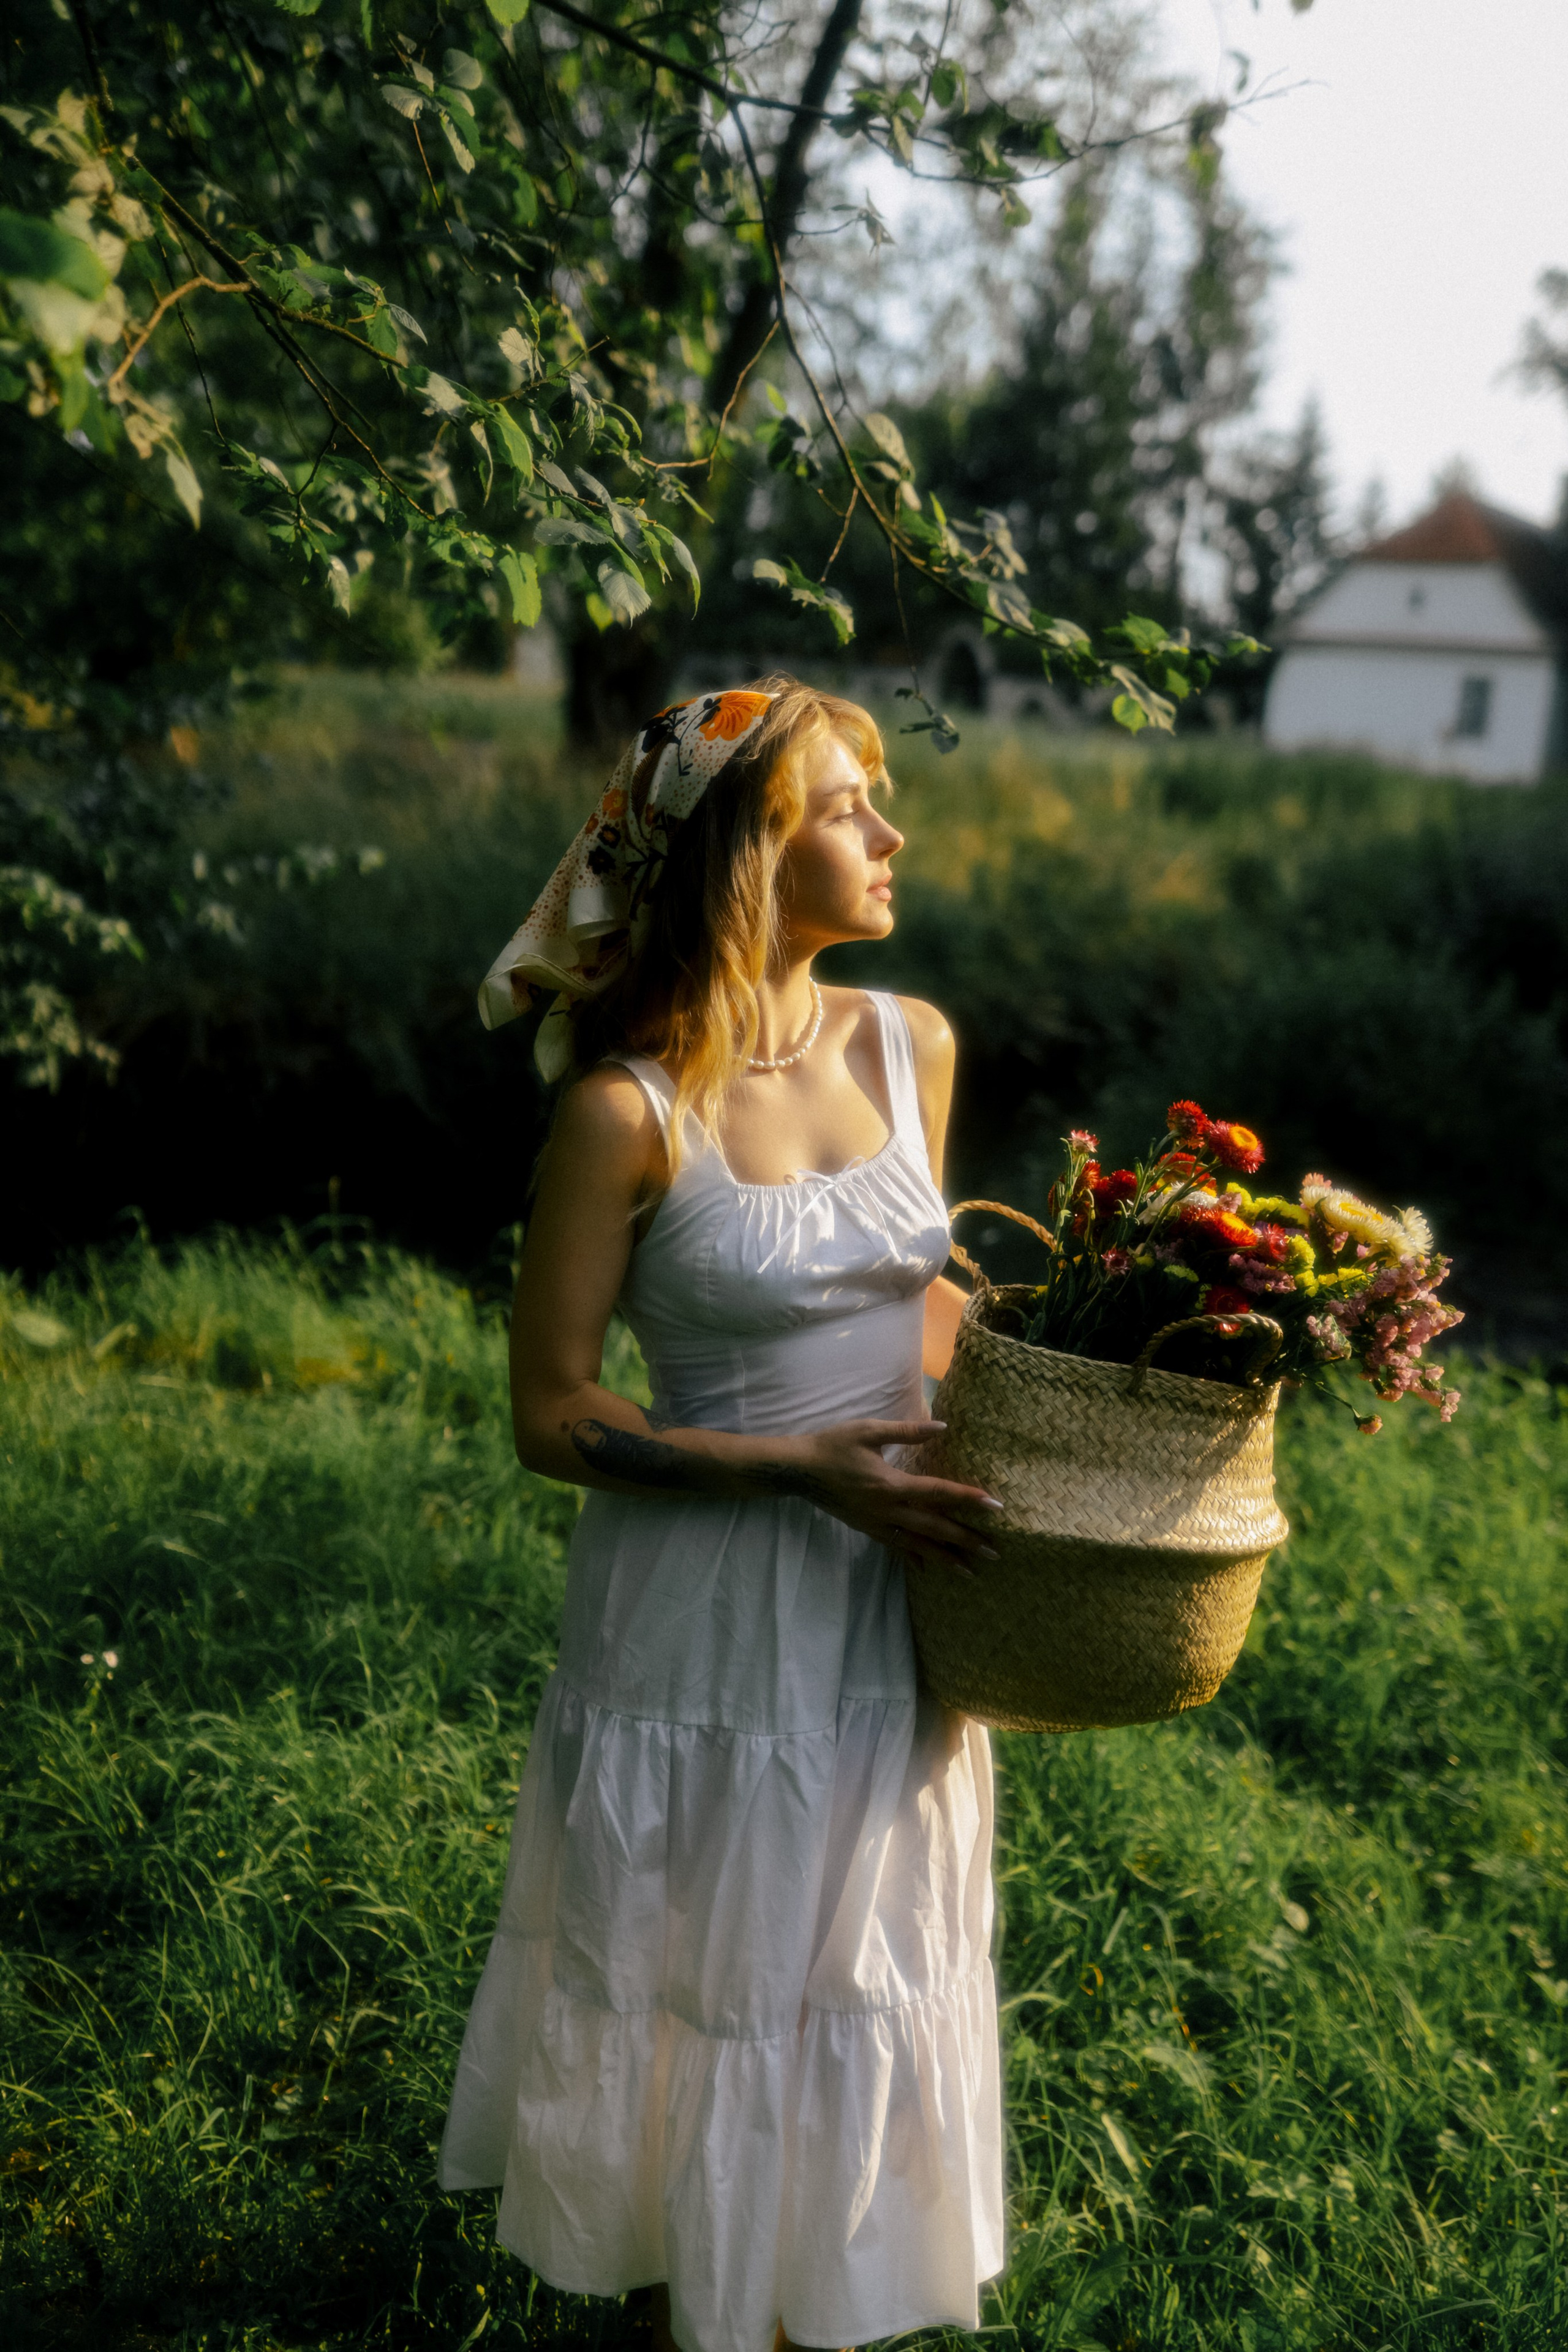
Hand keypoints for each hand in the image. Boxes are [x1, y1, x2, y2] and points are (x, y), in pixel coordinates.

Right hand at [766, 1419, 1002, 1573]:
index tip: (994, 1506)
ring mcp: (876, 1523)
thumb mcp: (868, 1431)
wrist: (798, 1470)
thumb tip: (942, 1427)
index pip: (937, 1493)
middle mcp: (886, 1510)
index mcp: (890, 1484)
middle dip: (965, 1540)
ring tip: (970, 1571)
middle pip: (933, 1528)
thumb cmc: (833, 1445)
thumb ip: (907, 1432)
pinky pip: (895, 1547)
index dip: (967, 1498)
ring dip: (945, 1558)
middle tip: (994, 1553)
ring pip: (917, 1545)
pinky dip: (913, 1558)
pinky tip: (927, 1569)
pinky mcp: (867, 1528)